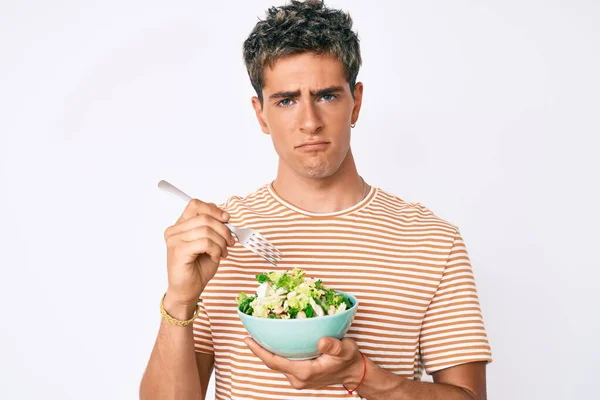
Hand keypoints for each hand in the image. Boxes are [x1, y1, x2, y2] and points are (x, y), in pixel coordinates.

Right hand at [163, 199, 234, 306]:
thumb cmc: (198, 268)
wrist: (188, 290)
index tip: (227, 219)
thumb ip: (213, 228)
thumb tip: (225, 216)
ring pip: (207, 230)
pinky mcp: (179, 251)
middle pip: (204, 217)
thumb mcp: (209, 243)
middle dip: (223, 230)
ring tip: (223, 253)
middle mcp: (174, 231)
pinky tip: (215, 258)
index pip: (196, 205)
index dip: (214, 209)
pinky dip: (216, 250)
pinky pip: (205, 242)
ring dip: (221, 242)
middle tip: (231, 242)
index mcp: (180, 226)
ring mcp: (175, 240)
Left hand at [245, 336, 363, 389]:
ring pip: (277, 364)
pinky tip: (273, 342)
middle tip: (249, 333)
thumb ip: (334, 346)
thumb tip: (322, 341)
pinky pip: (283, 364)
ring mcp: (298, 378)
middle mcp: (298, 378)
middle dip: (259, 349)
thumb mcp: (345, 349)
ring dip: (267, 351)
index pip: (276, 362)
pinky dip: (276, 353)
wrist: (354, 372)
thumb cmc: (349, 359)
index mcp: (305, 372)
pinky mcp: (300, 376)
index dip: (260, 351)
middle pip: (272, 363)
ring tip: (257, 335)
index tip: (248, 340)